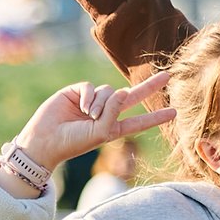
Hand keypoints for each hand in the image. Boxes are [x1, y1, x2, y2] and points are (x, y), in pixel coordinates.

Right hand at [10, 71, 175, 173]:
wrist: (45, 139)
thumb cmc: (73, 142)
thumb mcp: (100, 133)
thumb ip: (114, 113)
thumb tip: (124, 91)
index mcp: (113, 128)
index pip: (139, 121)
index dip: (155, 116)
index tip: (174, 112)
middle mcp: (105, 113)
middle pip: (132, 97)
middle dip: (149, 87)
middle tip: (167, 77)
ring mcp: (92, 102)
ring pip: (108, 91)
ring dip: (100, 103)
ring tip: (88, 115)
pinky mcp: (78, 92)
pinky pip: (91, 86)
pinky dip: (89, 96)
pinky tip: (80, 107)